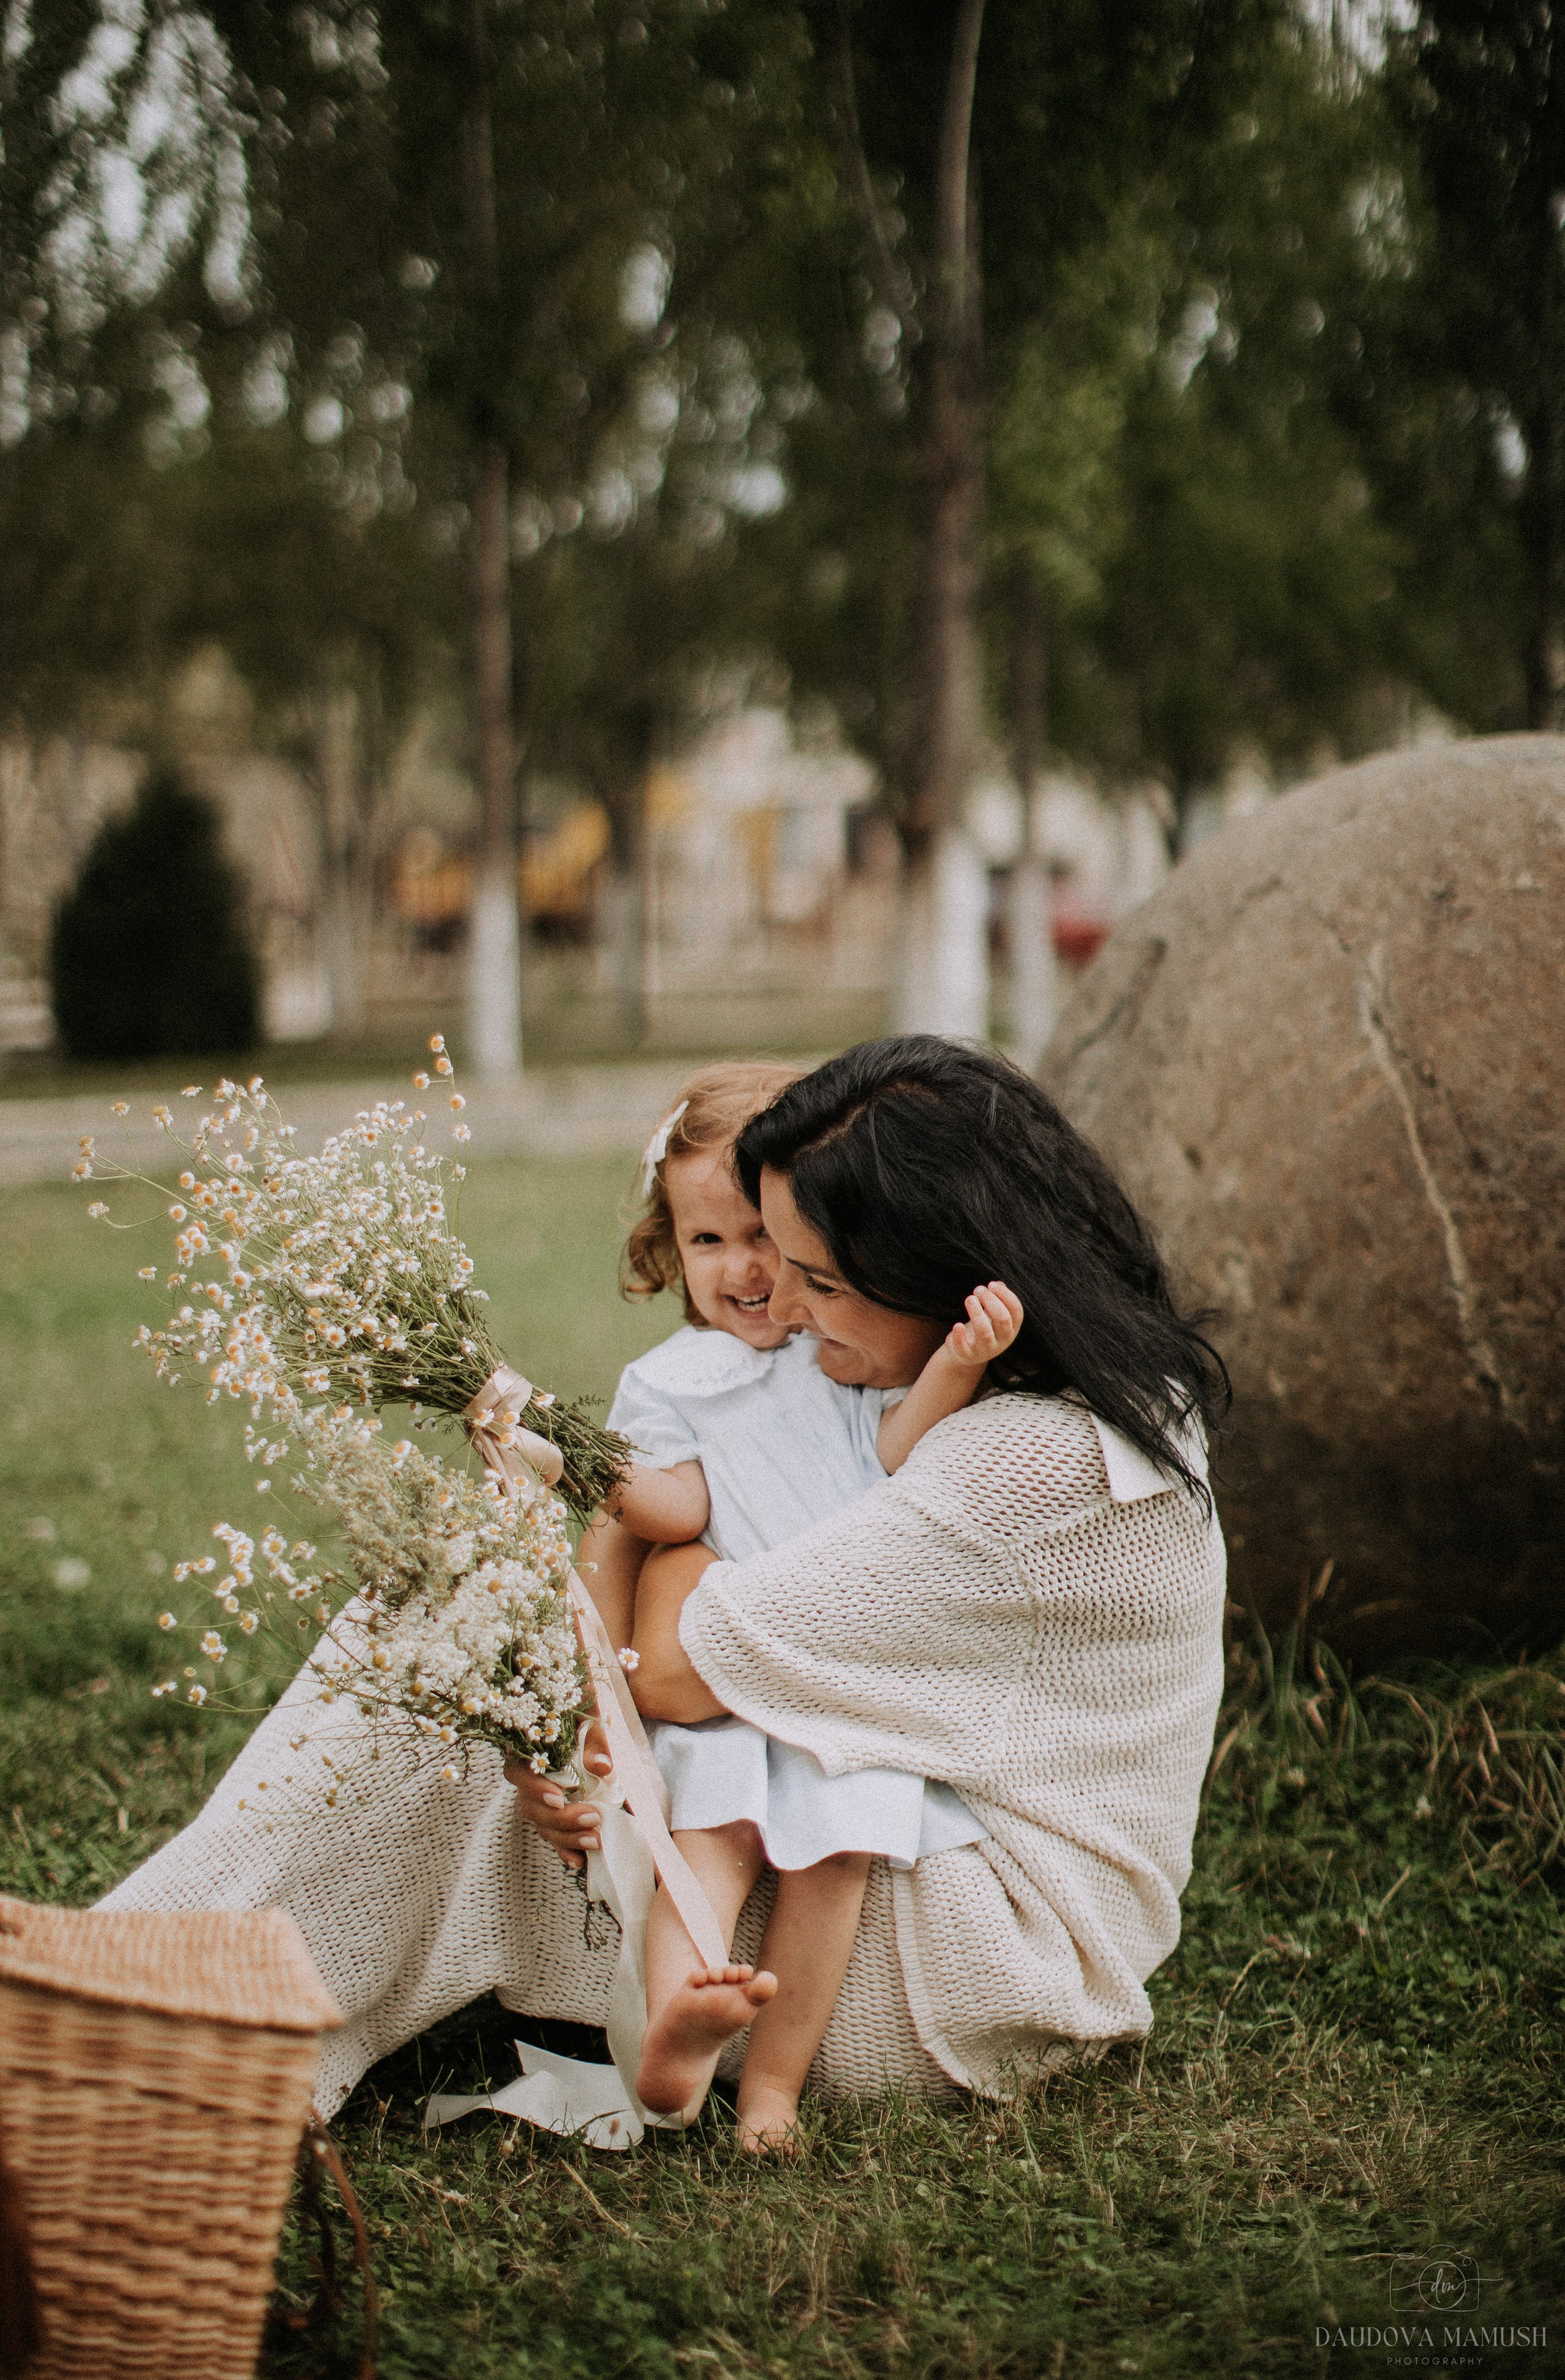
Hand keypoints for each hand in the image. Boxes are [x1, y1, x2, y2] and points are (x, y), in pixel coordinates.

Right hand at [504, 1717, 610, 1869]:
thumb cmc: (580, 1706)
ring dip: (567, 1836)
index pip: (518, 1774)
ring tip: (595, 1840)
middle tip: (593, 1817)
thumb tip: (602, 1768)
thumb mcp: (588, 1714)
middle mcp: (527, 1778)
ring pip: (542, 1825)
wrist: (581, 1709)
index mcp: (526, 1750)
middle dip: (561, 1818)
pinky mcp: (554, 1814)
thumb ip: (594, 1739)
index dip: (535, 1788)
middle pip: (532, 1807)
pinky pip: (553, 1836)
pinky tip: (579, 1861)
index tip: (558, 1797)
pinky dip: (565, 1849)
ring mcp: (539, 1799)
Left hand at [944, 1280, 1022, 1369]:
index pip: (1016, 1311)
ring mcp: (985, 1350)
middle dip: (990, 1301)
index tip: (991, 1284)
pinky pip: (964, 1347)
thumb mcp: (992, 1315)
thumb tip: (999, 1284)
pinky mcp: (968, 1355)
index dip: (1005, 1295)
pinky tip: (957, 1325)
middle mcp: (1002, 1341)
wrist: (965, 1353)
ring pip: (985, 1332)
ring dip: (976, 1313)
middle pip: (1002, 1319)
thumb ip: (998, 1299)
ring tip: (969, 1299)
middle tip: (978, 1289)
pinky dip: (960, 1336)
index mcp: (1011, 1329)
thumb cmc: (982, 1327)